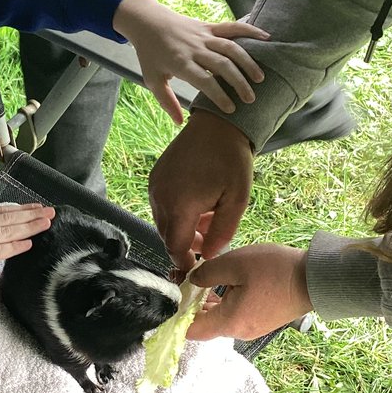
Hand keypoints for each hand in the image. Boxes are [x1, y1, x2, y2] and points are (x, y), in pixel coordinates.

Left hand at [112, 0, 267, 121]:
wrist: (147, 22)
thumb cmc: (150, 54)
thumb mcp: (152, 80)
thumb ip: (166, 101)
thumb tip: (180, 123)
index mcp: (180, 63)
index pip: (204, 81)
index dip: (219, 95)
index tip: (230, 109)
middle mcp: (195, 48)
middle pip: (222, 65)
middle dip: (238, 82)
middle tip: (250, 99)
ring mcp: (204, 36)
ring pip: (231, 47)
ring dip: (247, 62)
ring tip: (260, 79)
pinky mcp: (209, 26)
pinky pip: (232, 27)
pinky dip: (250, 31)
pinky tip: (266, 38)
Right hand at [149, 112, 253, 266]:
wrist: (217, 125)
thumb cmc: (231, 161)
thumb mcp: (237, 200)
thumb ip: (222, 232)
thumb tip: (210, 254)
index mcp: (180, 205)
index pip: (175, 247)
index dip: (184, 261)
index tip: (195, 267)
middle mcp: (161, 197)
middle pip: (167, 236)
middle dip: (186, 244)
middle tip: (209, 240)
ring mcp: (155, 186)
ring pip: (163, 221)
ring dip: (182, 227)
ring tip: (207, 218)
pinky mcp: (155, 178)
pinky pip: (161, 205)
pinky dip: (176, 212)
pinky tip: (197, 203)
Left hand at [184, 244, 311, 340]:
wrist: (316, 278)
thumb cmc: (275, 270)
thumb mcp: (234, 263)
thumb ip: (206, 274)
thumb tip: (190, 281)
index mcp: (230, 322)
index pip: (191, 331)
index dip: (176, 314)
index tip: (171, 294)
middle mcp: (239, 331)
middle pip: (203, 324)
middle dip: (189, 303)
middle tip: (183, 276)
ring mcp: (251, 327)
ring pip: (218, 318)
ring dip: (205, 301)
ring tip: (199, 275)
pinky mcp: (261, 320)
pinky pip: (233, 315)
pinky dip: (221, 302)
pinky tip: (220, 282)